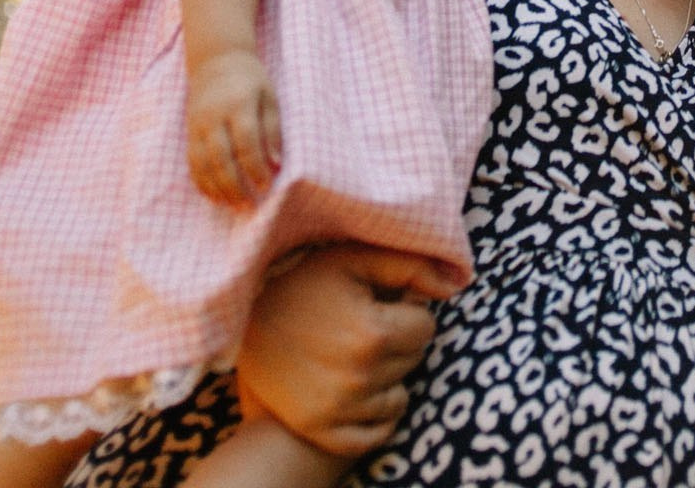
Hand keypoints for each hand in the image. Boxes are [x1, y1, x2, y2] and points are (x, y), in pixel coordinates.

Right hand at [186, 49, 281, 202]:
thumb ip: (272, 130)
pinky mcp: (189, 133)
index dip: (255, 168)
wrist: (215, 60)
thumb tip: (276, 165)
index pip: (246, 142)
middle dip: (235, 185)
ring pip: (203, 164)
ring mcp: (198, 125)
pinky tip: (215, 196)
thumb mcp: (269, 98)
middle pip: (221, 157)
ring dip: (217, 188)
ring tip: (234, 206)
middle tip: (249, 206)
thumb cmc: (250, 81)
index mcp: (239, 104)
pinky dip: (202, 182)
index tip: (265, 187)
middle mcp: (214, 116)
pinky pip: (192, 162)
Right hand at [235, 245, 456, 456]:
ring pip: (399, 397)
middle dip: (396, 343)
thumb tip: (454, 284)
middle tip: (357, 329)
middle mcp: (360, 378)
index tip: (377, 307)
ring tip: (348, 356)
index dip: (405, 313)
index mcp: (371, 334)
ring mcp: (343, 411)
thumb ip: (408, 264)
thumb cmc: (299, 287)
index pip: (426, 327)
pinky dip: (373, 416)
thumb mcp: (349, 261)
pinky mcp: (326, 433)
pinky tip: (351, 390)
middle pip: (414, 361)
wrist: (240, 332)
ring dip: (385, 378)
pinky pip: (377, 433)